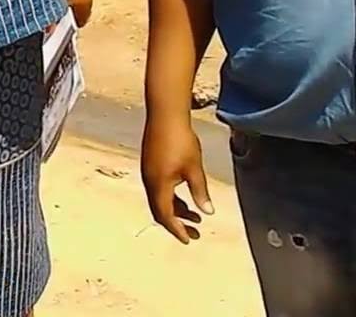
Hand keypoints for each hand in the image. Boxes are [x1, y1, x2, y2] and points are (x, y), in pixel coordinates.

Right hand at [141, 117, 213, 243]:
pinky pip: (158, 189)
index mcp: (159, 186)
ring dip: (175, 209)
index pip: (166, 216)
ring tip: (194, 215)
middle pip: (160, 211)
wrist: (165, 115)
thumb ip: (200, 192)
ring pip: (159, 200)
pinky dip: (170, 198)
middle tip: (195, 233)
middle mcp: (149, 182)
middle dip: (177, 223)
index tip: (189, 240)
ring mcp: (148, 173)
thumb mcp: (194, 169)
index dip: (177, 230)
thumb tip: (207, 212)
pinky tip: (184, 194)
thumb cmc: (181, 141)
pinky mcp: (150, 164)